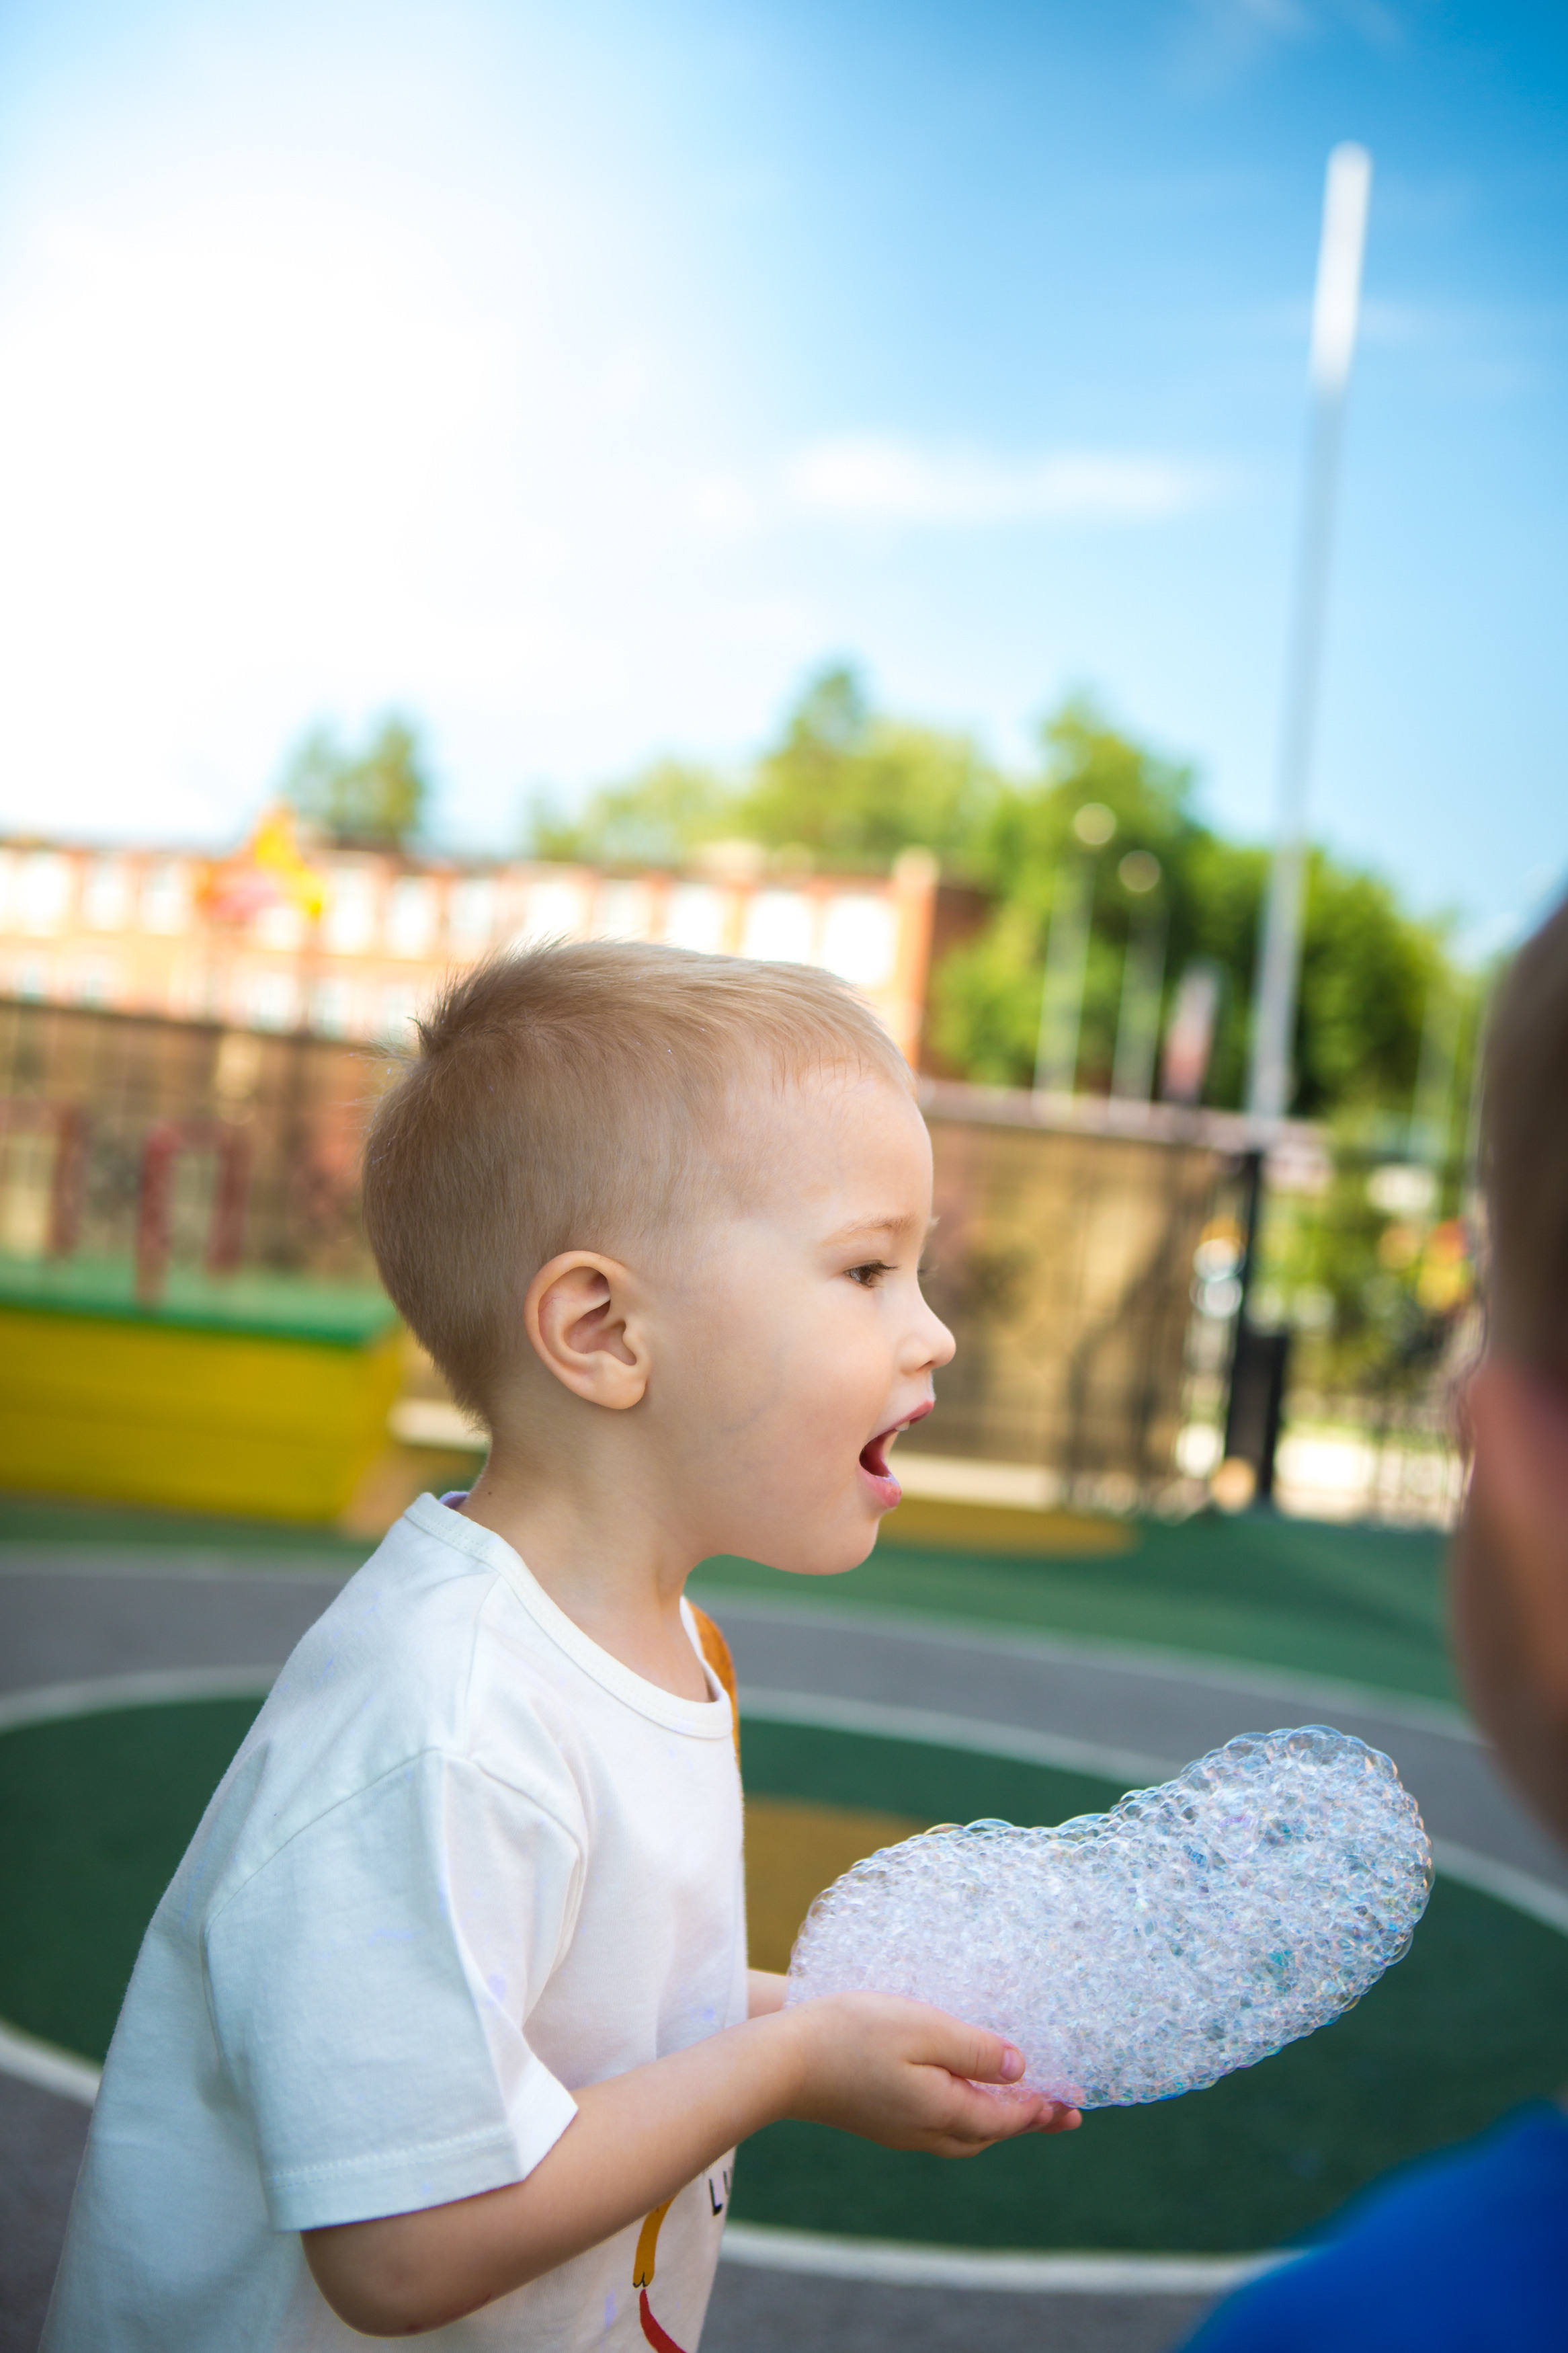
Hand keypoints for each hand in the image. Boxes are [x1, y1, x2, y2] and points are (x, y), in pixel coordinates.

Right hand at [782, 1991, 1080, 2155]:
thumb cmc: (853, 2034)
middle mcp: (924, 2131)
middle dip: (1025, 2122)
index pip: (1005, 2118)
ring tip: (1016, 2107)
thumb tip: (1018, 2072)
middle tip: (1060, 2112)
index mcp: (942, 2111)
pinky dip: (964, 2116)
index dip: (1041, 2109)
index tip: (1072, 2104)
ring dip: (996, 2122)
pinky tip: (958, 2096)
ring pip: (962, 2136)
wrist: (782, 2061)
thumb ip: (974, 2051)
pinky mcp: (879, 2120)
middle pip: (988, 2134)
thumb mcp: (923, 2029)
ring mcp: (898, 2130)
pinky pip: (937, 2126)